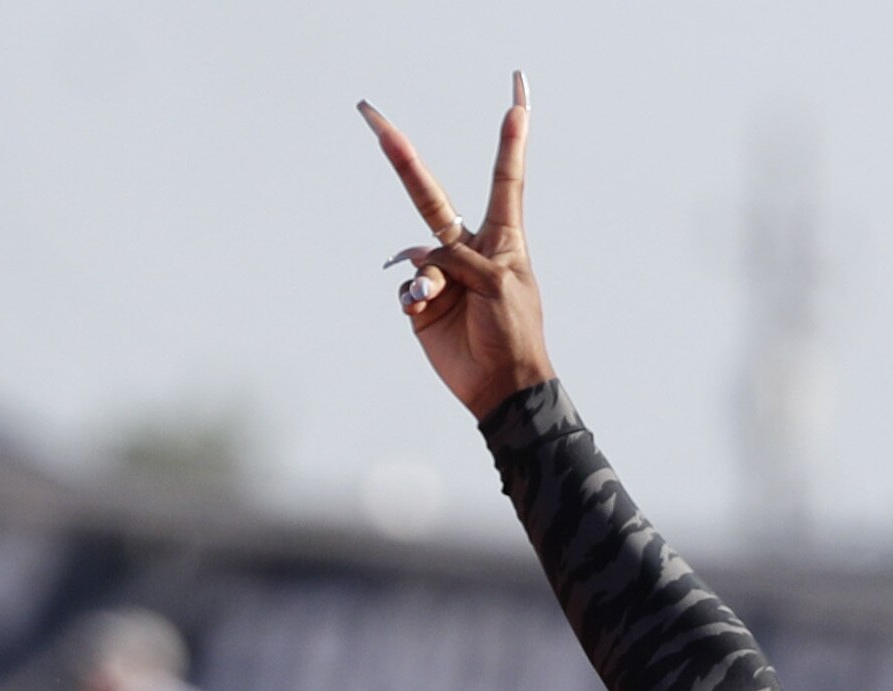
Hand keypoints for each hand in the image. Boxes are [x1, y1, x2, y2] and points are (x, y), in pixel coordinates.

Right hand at [363, 77, 549, 417]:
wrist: (499, 385)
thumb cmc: (513, 331)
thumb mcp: (497, 283)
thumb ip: (460, 258)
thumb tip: (421, 258)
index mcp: (501, 236)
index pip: (504, 180)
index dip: (510, 143)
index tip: (517, 103)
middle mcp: (468, 248)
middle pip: (429, 195)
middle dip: (402, 160)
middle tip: (374, 119)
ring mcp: (442, 274)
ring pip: (418, 255)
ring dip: (427, 275)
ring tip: (438, 298)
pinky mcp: (422, 301)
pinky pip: (407, 285)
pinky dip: (414, 294)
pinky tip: (423, 307)